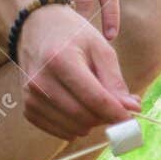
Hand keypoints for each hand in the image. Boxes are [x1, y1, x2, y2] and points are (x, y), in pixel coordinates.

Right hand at [14, 2, 139, 139]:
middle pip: (84, 117)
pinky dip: (75, 127)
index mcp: (60, 60)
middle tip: (114, 108)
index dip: (117, 114)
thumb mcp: (100, 49)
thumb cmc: (73, 36)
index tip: (132, 120)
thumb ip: (115, 81)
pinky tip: (77, 109)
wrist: (36, 27)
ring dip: (91, 123)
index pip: (95, 99)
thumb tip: (132, 109)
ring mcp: (31, 96)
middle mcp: (41, 81)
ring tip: (93, 103)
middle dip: (105, 118)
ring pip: (73, 129)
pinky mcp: (28, 108)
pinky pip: (60, 132)